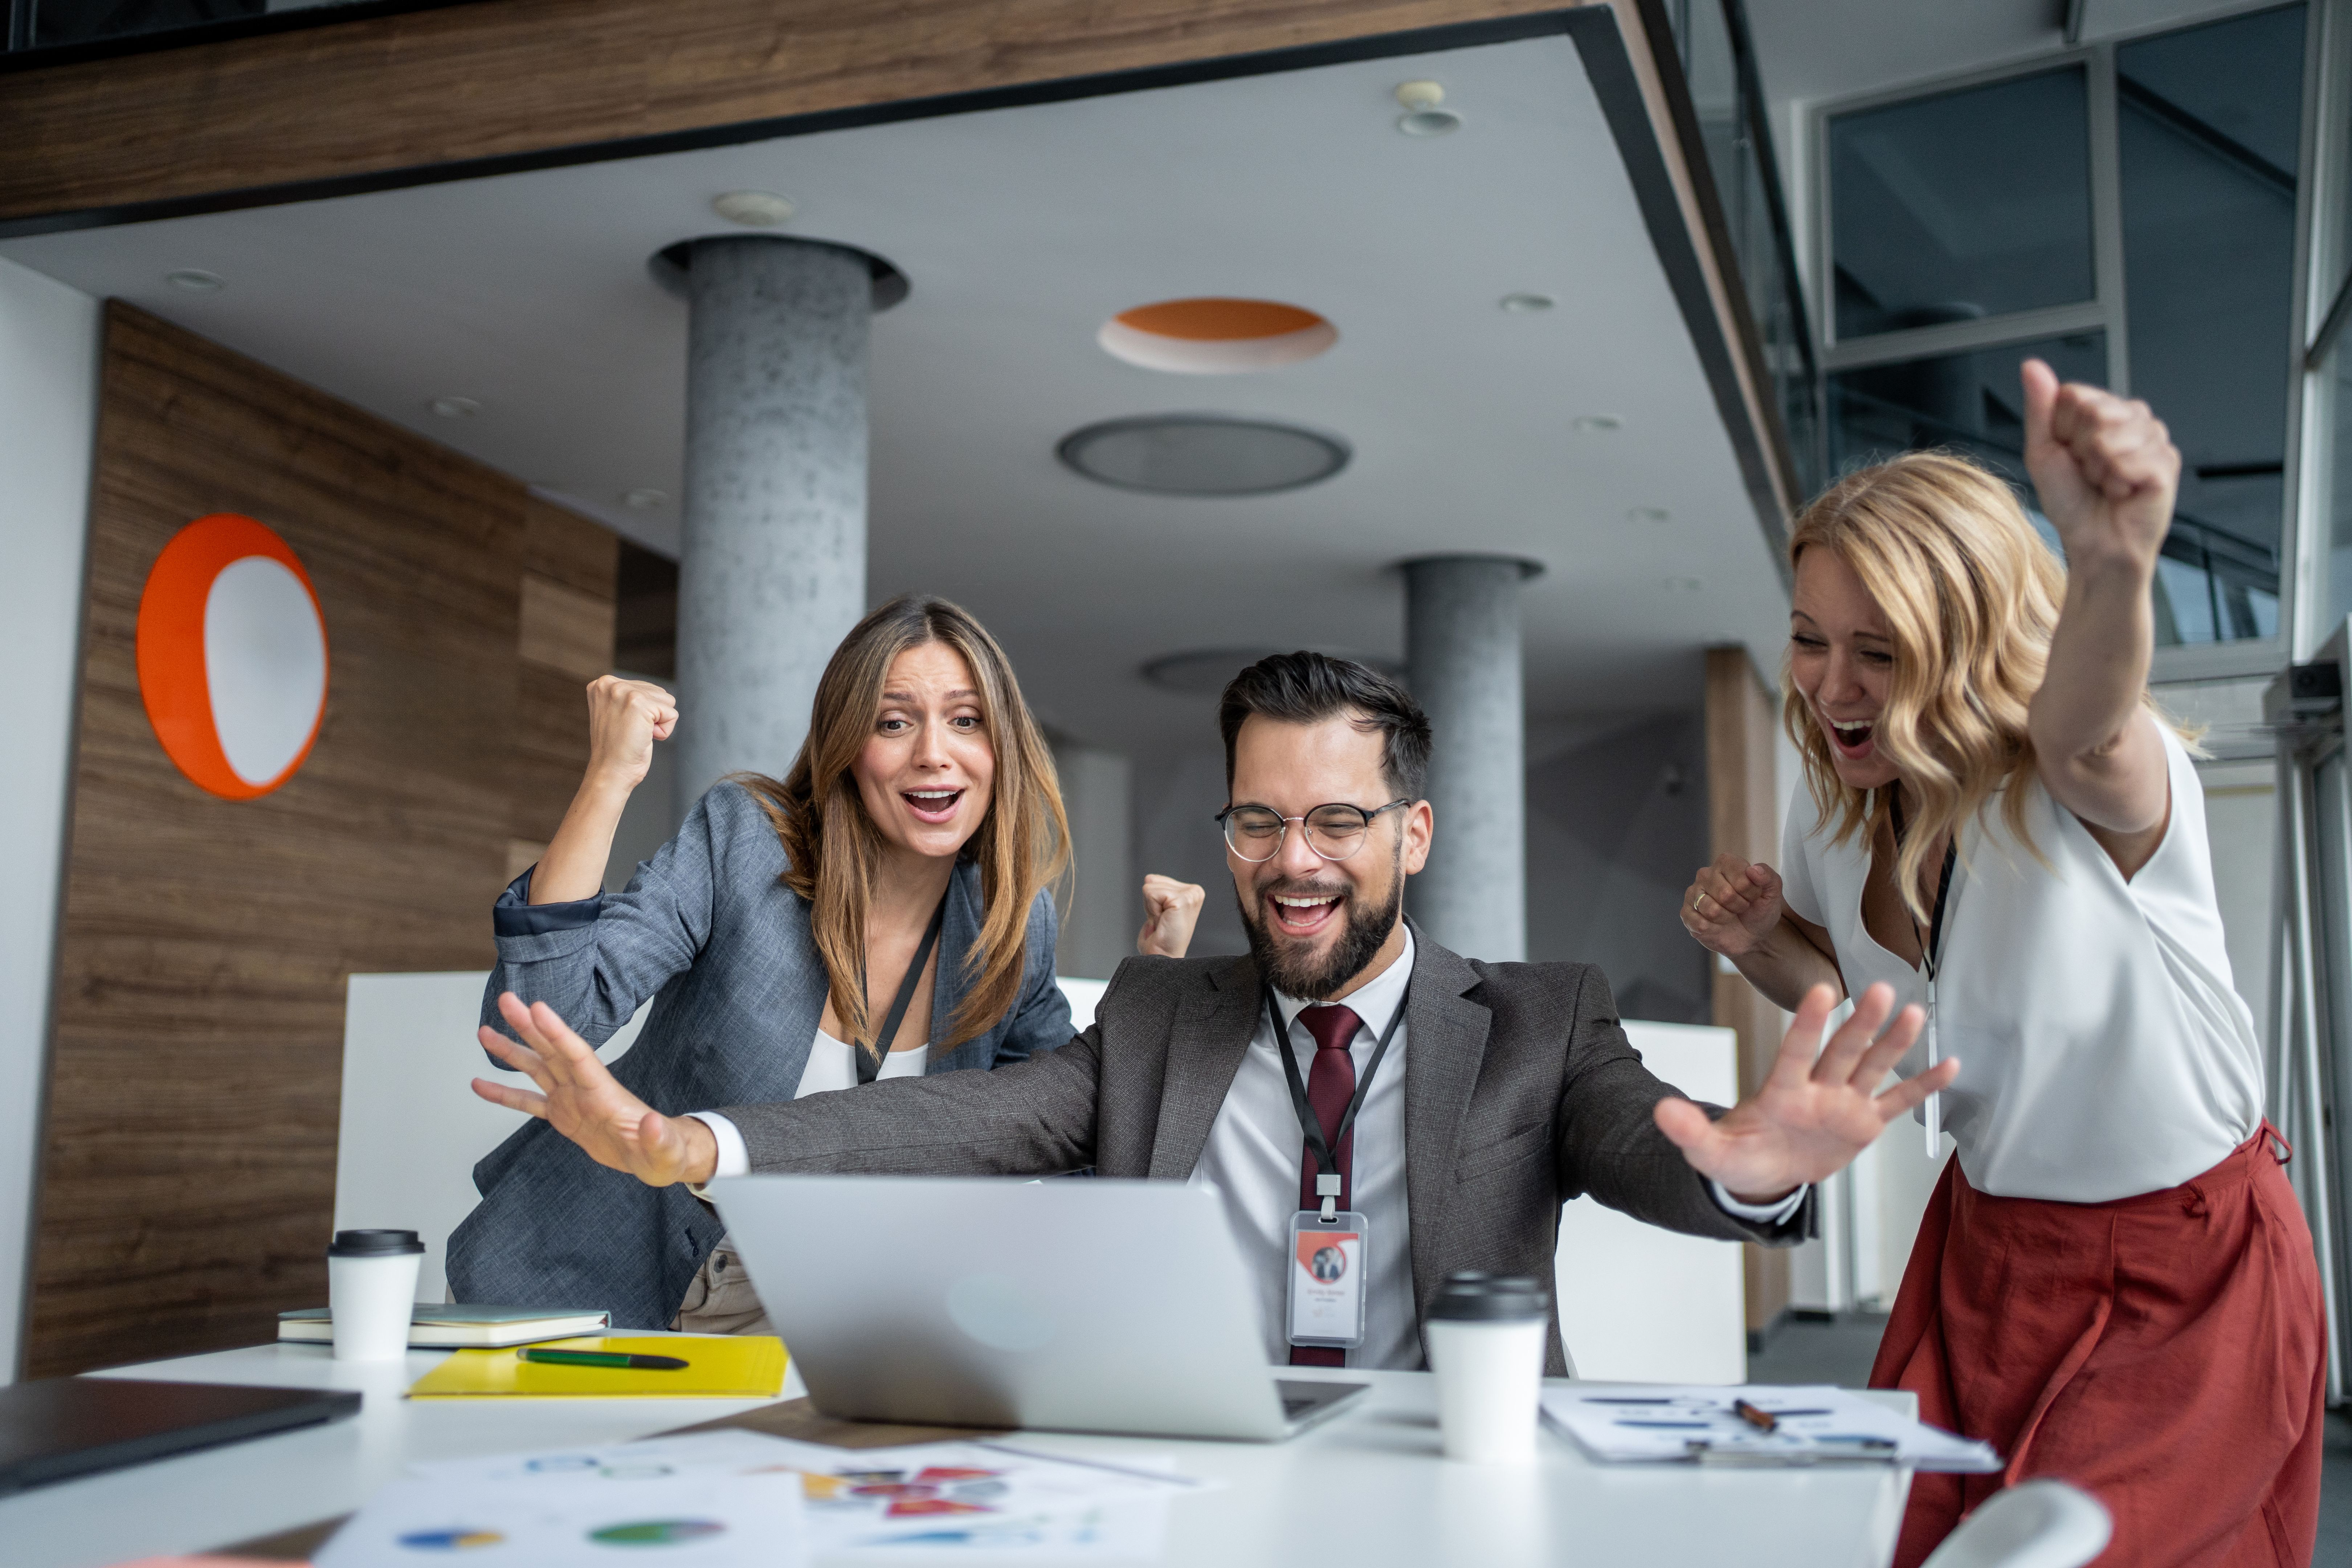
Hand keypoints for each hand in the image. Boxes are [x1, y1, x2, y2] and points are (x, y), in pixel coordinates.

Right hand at [471, 992, 716, 1186]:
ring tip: (484, 1032)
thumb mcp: (665, 1149)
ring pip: (536, 1068)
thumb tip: (652, 1124)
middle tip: (506, 1000)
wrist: (657, 1158)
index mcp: (605, 1092)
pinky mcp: (563, 1116)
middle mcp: (585, 1088)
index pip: (578, 1055)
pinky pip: (528, 1102)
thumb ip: (658, 1137)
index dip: (557, 1032)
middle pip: (552, 1051)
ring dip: (511, 1051)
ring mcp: (572, 1100)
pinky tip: (481, 1084)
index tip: (537, 1007)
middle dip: (528, 1026)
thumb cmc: (664, 1151)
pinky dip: (505, 1094)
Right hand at [583, 675, 678, 791]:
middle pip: (658, 692)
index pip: (645, 688)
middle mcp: (609, 683)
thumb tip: (653, 692)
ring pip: (667, 701)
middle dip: (653, 715)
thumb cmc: (616, 748)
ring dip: (659, 722)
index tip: (625, 725)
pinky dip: (665, 731)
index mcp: (602, 684)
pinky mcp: (639, 703)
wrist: (610, 771)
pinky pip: (672, 714)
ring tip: (638, 733)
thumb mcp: (615, 713)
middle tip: (632, 731)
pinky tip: (645, 738)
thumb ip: (627, 697)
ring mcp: (623, 691)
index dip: (644, 712)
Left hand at [1138, 874, 1205, 956]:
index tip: (1162, 919)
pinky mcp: (1183, 900)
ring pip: (1150, 886)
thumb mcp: (1158, 909)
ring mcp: (1191, 895)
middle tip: (1162, 922)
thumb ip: (1155, 891)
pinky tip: (1163, 922)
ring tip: (1163, 923)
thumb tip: (1149, 878)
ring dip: (1151, 908)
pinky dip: (1151, 910)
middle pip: (1152, 880)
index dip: (1152, 902)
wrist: (1164, 959)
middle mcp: (1195, 891)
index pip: (1155, 880)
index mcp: (1191, 892)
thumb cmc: (1161, 940)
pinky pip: (1151, 893)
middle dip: (1150, 903)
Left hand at [1653, 982, 1956, 1202]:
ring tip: (1916, 1011)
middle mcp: (1816, 1088)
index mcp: (1781, 1091)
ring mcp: (1843, 1102)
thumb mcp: (1709, 1152)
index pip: (1795, 1051)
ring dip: (1894, 1042)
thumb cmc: (1740, 1155)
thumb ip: (1689, 1131)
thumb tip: (1660, 1111)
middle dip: (1860, 1023)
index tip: (1821, 990)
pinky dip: (1923, 1086)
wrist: (1766, 1172)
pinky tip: (1949, 1064)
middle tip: (1880, 989)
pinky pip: (1898, 1102)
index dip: (1809, 1024)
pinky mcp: (1864, 1122)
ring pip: (1872, 1067)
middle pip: (1841, 1051)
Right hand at [1682, 854, 1783, 957]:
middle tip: (1741, 908)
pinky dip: (1713, 929)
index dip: (1751, 892)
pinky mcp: (1686, 913)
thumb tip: (1753, 870)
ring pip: (1711, 910)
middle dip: (1739, 907)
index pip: (1741, 878)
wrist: (1751, 936)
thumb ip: (1768, 877)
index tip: (1753, 897)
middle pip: (1725, 894)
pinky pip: (1699, 923)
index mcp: (1726, 862)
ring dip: (1726, 919)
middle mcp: (1706, 874)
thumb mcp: (1772, 894)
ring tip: (1729, 916)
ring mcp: (1693, 893)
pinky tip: (1717, 926)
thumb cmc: (1759, 911)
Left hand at [2021, 358, 2178, 575]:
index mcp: (2103, 411)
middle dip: (2081, 449)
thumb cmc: (2071, 502)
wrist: (2094, 543)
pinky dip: (2117, 481)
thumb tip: (2032, 366)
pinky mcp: (2167, 462)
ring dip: (2098, 468)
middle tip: (2089, 472)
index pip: (2074, 395)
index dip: (2062, 430)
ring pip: (2111, 436)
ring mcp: (2154, 438)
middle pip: (2094, 410)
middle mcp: (2133, 418)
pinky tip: (2124, 491)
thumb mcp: (2043, 452)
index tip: (2070, 455)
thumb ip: (2041, 408)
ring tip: (2106, 482)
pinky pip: (2130, 459)